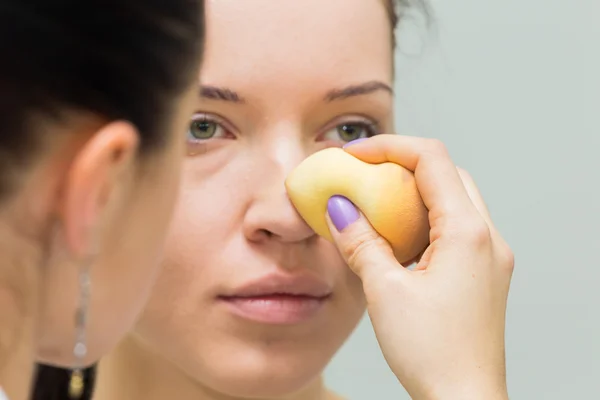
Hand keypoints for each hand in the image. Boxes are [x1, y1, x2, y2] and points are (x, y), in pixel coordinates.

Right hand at [325, 135, 513, 399]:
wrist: (465, 399)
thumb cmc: (434, 353)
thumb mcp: (385, 291)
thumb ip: (360, 243)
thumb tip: (339, 209)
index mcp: (467, 233)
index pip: (432, 160)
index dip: (389, 148)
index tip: (354, 155)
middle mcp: (486, 238)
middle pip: (446, 174)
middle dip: (402, 166)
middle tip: (364, 176)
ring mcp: (488, 256)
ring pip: (453, 199)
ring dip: (414, 193)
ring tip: (376, 205)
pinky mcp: (482, 273)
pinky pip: (455, 227)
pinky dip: (425, 220)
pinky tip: (397, 239)